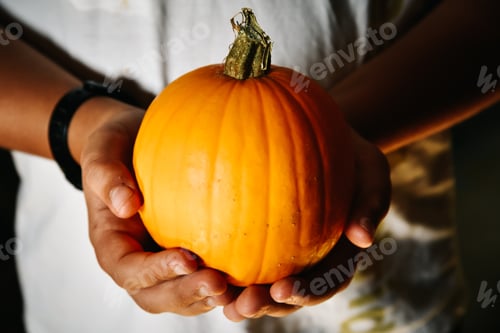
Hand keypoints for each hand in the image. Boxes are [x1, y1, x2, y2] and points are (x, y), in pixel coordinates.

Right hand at [80, 102, 234, 314]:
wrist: (132, 145)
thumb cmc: (115, 148)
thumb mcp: (102, 153)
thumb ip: (107, 177)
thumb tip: (126, 205)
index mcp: (113, 247)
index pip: (130, 272)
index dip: (155, 272)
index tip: (186, 259)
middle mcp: (139, 262)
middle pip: (158, 296)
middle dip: (187, 295)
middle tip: (218, 284)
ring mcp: (163, 262)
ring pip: (184, 295)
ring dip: (209, 296)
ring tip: (238, 290)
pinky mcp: (187, 253)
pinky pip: (204, 274)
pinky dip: (225, 281)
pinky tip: (252, 273)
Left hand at [222, 129, 390, 320]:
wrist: (321, 133)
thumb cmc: (351, 153)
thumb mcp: (370, 170)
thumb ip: (371, 202)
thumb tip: (362, 238)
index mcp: (336, 253)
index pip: (325, 282)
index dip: (307, 293)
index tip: (283, 289)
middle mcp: (308, 258)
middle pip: (289, 293)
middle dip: (267, 305)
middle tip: (242, 306)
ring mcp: (283, 249)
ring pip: (262, 281)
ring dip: (241, 296)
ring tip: (217, 299)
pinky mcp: (258, 234)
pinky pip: (239, 251)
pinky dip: (223, 262)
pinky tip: (196, 261)